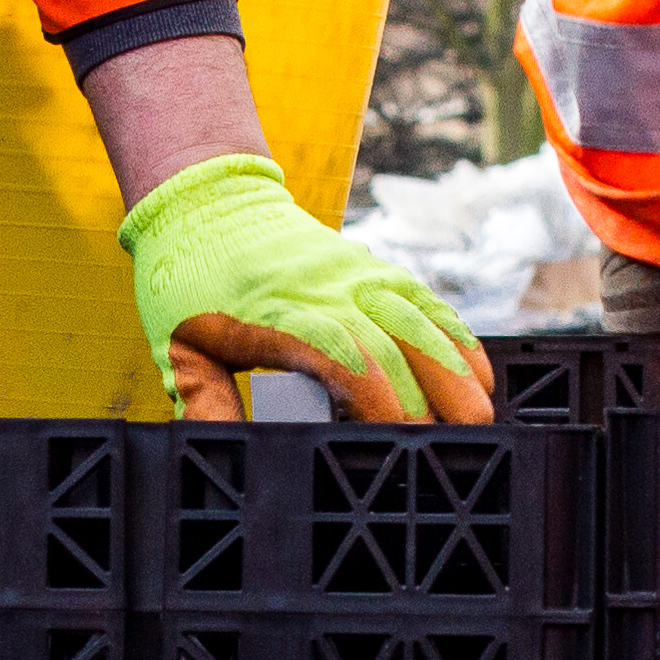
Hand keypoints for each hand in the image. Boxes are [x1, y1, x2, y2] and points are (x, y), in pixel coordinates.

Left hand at [118, 155, 495, 424]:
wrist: (210, 203)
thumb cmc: (190, 282)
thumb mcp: (178, 347)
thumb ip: (205, 404)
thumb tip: (228, 456)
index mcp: (278, 312)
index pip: (344, 356)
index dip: (377, 399)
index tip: (393, 443)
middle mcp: (328, 288)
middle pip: (395, 344)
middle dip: (428, 401)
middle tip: (450, 451)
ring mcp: (359, 274)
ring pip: (422, 320)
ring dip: (457, 372)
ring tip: (481, 420)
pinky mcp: (376, 269)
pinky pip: (429, 303)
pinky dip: (458, 340)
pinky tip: (481, 377)